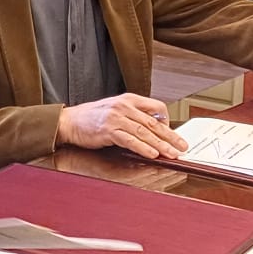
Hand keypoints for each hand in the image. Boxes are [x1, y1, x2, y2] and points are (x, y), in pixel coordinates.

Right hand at [57, 93, 187, 160]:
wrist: (69, 121)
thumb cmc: (92, 118)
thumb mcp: (116, 109)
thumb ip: (134, 116)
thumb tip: (153, 128)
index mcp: (129, 99)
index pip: (157, 107)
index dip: (168, 121)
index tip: (173, 134)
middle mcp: (125, 106)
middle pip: (154, 122)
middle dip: (171, 136)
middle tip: (183, 146)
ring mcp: (117, 118)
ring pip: (145, 132)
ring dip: (161, 145)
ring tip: (172, 154)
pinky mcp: (109, 130)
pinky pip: (130, 140)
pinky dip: (143, 148)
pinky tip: (152, 154)